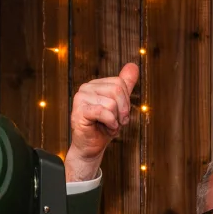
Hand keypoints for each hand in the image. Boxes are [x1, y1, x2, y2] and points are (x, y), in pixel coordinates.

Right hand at [64, 63, 138, 181]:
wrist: (92, 147)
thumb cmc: (104, 127)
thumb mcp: (120, 104)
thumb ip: (125, 84)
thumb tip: (133, 66)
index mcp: (96, 84)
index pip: (120, 83)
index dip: (126, 102)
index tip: (120, 114)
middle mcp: (86, 87)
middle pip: (117, 90)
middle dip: (122, 110)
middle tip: (116, 121)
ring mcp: (81, 98)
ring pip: (112, 103)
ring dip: (115, 119)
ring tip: (107, 125)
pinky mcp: (79, 111)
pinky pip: (104, 112)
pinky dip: (110, 123)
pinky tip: (104, 128)